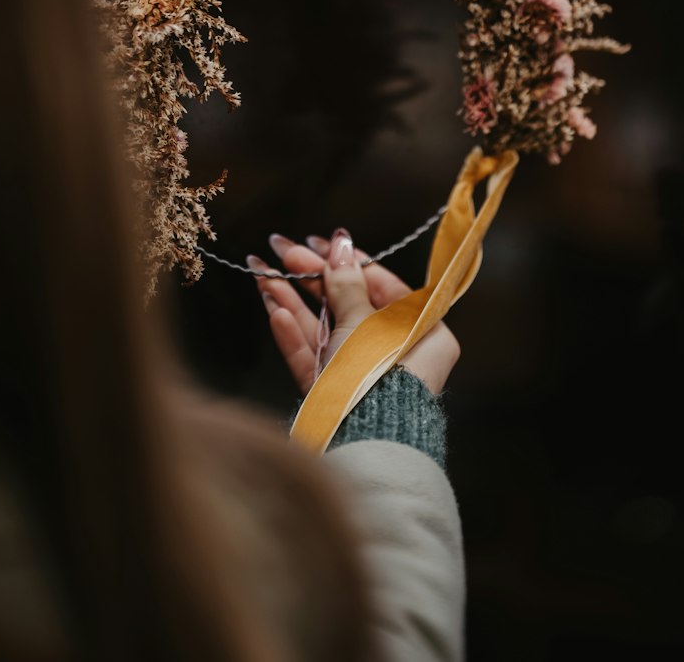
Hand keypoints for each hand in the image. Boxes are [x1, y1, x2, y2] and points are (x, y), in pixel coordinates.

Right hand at [248, 229, 459, 397]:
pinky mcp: (334, 397)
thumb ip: (346, 283)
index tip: (320, 241)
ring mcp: (361, 375)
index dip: (348, 261)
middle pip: (346, 304)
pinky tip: (274, 311)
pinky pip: (314, 358)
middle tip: (280, 249)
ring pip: (323, 329)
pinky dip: (293, 335)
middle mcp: (394, 352)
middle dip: (310, 277)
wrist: (362, 442)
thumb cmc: (376, 375)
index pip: (381, 285)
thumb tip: (341, 244)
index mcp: (421, 331)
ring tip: (262, 273)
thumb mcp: (361, 320)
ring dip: (292, 300)